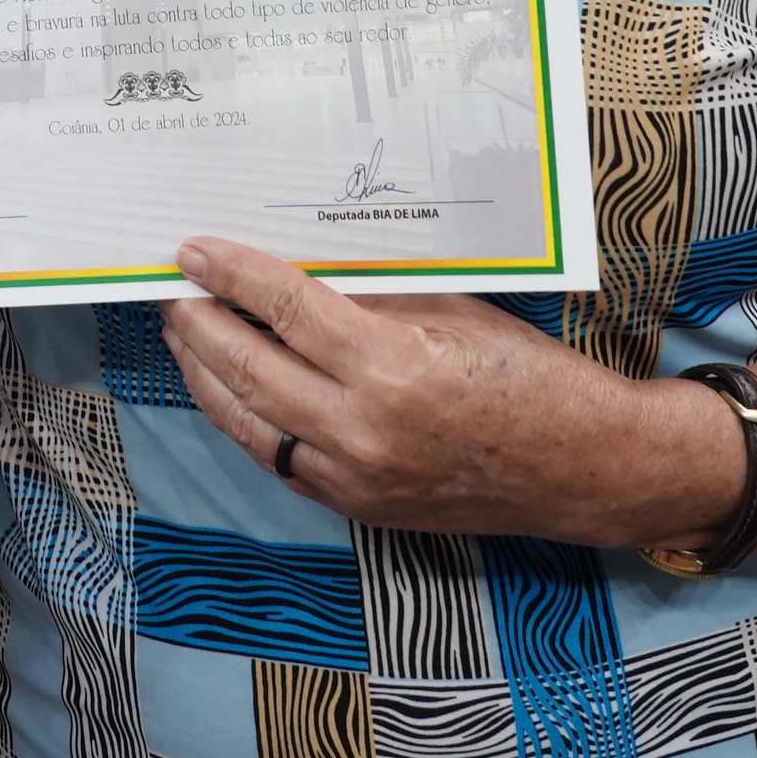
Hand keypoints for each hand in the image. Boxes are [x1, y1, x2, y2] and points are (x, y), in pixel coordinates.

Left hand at [161, 238, 733, 544]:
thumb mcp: (454, 312)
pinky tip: (228, 390)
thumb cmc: (530, 377)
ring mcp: (356, 477)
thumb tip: (294, 269)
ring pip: (249, 420)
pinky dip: (243, 420)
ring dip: (206, 374)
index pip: (285, 308)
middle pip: (249, 366)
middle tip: (173, 289)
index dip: (231, 274)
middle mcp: (363, 429)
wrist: (582, 469)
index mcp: (391, 367)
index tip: (193, 250)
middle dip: (199, 323)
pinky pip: (278, 459)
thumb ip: (372, 297)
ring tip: (185, 334)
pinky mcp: (357, 507)